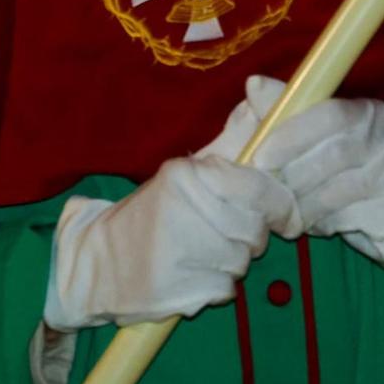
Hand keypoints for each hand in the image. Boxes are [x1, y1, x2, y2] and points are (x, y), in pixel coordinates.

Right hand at [42, 120, 298, 334]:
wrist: (97, 262)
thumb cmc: (155, 212)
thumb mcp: (189, 170)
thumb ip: (232, 138)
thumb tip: (262, 91)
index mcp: (190, 176)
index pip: (259, 188)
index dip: (281, 204)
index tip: (285, 214)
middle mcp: (186, 210)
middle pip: (256, 229)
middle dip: (252, 235)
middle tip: (228, 232)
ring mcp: (182, 253)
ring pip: (243, 261)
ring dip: (232, 261)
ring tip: (203, 252)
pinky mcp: (180, 292)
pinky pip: (225, 290)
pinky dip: (215, 286)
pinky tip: (192, 275)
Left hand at [236, 75, 383, 287]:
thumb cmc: (349, 173)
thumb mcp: (318, 139)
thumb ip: (286, 114)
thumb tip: (253, 84)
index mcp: (366, 111)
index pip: (328, 115)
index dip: (291, 135)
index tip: (260, 156)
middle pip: (330, 155)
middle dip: (291, 177)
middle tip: (267, 193)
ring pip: (334, 191)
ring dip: (302, 205)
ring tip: (288, 211)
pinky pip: (345, 218)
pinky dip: (321, 223)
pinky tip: (316, 223)